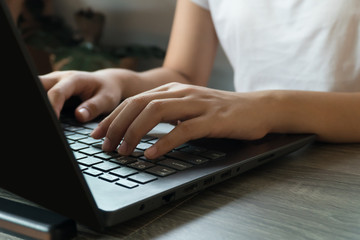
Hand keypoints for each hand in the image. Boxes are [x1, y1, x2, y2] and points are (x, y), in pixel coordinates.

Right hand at [40, 70, 128, 121]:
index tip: (53, 121)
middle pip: (38, 86)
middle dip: (38, 100)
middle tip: (43, 117)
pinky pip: (40, 94)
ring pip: (36, 88)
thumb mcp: (107, 100)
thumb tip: (79, 116)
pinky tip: (45, 116)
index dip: (52, 107)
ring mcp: (52, 82)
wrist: (107, 82)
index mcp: (74, 79)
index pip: (57, 93)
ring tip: (44, 118)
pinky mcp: (50, 89)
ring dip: (38, 101)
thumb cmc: (108, 91)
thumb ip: (94, 107)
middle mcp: (59, 78)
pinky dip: (40, 104)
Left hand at [91, 82, 272, 158]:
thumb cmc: (221, 111)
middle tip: (104, 145)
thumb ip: (167, 112)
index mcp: (173, 90)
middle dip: (116, 125)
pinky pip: (183, 130)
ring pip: (156, 112)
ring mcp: (197, 104)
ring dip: (134, 132)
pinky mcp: (212, 119)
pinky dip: (165, 142)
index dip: (113, 117)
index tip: (98, 133)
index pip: (134, 100)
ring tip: (123, 151)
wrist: (257, 107)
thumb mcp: (189, 107)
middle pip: (139, 104)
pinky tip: (152, 154)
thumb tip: (140, 128)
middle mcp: (182, 93)